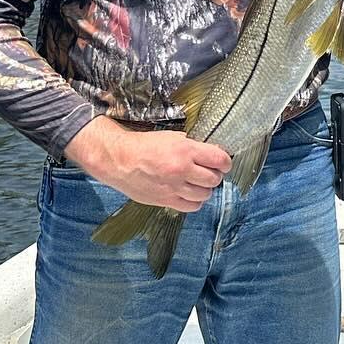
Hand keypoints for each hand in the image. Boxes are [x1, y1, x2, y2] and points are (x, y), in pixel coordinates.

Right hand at [63, 117, 231, 211]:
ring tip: (198, 182)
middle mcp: (182, 170)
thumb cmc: (144, 145)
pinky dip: (195, 201)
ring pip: (205, 195)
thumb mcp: (172, 137)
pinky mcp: (165, 201)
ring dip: (205, 188)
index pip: (220, 160)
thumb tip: (212, 153)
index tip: (223, 162)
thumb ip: (193, 146)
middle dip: (215, 175)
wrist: (118, 159)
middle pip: (215, 179)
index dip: (225, 161)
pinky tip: (189, 193)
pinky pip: (192, 206)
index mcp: (185, 150)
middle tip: (209, 171)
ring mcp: (174, 188)